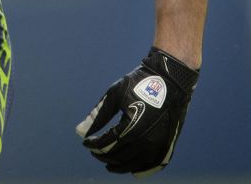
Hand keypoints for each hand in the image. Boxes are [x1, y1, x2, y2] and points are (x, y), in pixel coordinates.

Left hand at [76, 48, 199, 176]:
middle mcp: (146, 140)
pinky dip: (141, 170)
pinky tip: (132, 170)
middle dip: (103, 156)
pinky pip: (153, 165)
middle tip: (95, 151)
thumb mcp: (114, 95)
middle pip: (118, 157)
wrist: (170, 80)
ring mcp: (158, 145)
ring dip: (119, 166)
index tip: (86, 143)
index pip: (106, 144)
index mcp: (131, 126)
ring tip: (108, 163)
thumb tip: (79, 132)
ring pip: (134, 165)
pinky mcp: (168, 145)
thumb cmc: (139, 83)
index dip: (93, 145)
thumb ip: (97, 116)